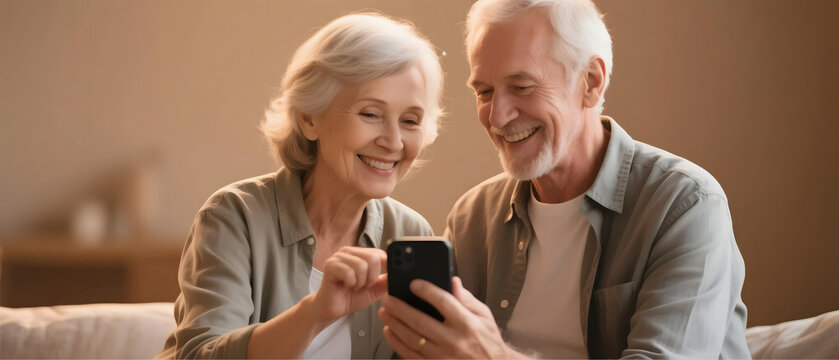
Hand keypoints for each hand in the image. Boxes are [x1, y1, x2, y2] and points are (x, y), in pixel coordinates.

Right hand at [310, 246, 387, 324]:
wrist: (331, 310)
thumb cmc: (351, 297)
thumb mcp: (374, 290)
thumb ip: (386, 281)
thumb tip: (398, 274)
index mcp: (360, 254)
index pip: (380, 253)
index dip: (384, 268)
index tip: (380, 280)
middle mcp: (349, 251)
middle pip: (373, 258)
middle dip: (371, 278)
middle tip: (363, 286)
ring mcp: (339, 256)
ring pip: (362, 265)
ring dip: (360, 282)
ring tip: (353, 286)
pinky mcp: (330, 264)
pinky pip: (349, 272)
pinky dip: (351, 283)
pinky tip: (345, 286)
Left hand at [378, 276, 526, 358]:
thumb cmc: (488, 342)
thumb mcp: (484, 316)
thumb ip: (466, 298)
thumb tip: (452, 281)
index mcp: (467, 324)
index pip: (443, 302)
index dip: (426, 291)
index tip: (414, 284)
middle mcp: (454, 341)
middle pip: (420, 321)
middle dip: (400, 307)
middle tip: (389, 298)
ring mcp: (442, 357)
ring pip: (412, 339)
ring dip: (394, 324)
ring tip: (385, 312)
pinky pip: (410, 355)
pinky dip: (397, 343)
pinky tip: (390, 332)